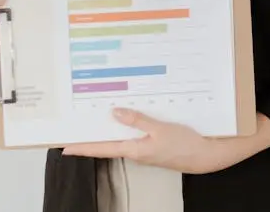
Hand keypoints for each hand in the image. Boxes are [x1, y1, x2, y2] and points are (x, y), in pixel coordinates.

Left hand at [62, 108, 231, 174]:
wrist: (204, 155)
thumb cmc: (184, 144)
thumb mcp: (160, 129)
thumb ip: (137, 120)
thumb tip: (116, 113)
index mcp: (133, 150)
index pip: (101, 149)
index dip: (82, 147)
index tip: (64, 146)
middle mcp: (135, 151)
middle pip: (107, 144)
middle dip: (91, 137)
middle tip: (74, 128)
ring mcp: (144, 149)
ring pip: (120, 139)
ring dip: (107, 131)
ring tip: (93, 121)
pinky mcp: (152, 145)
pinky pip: (133, 136)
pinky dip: (125, 128)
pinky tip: (123, 119)